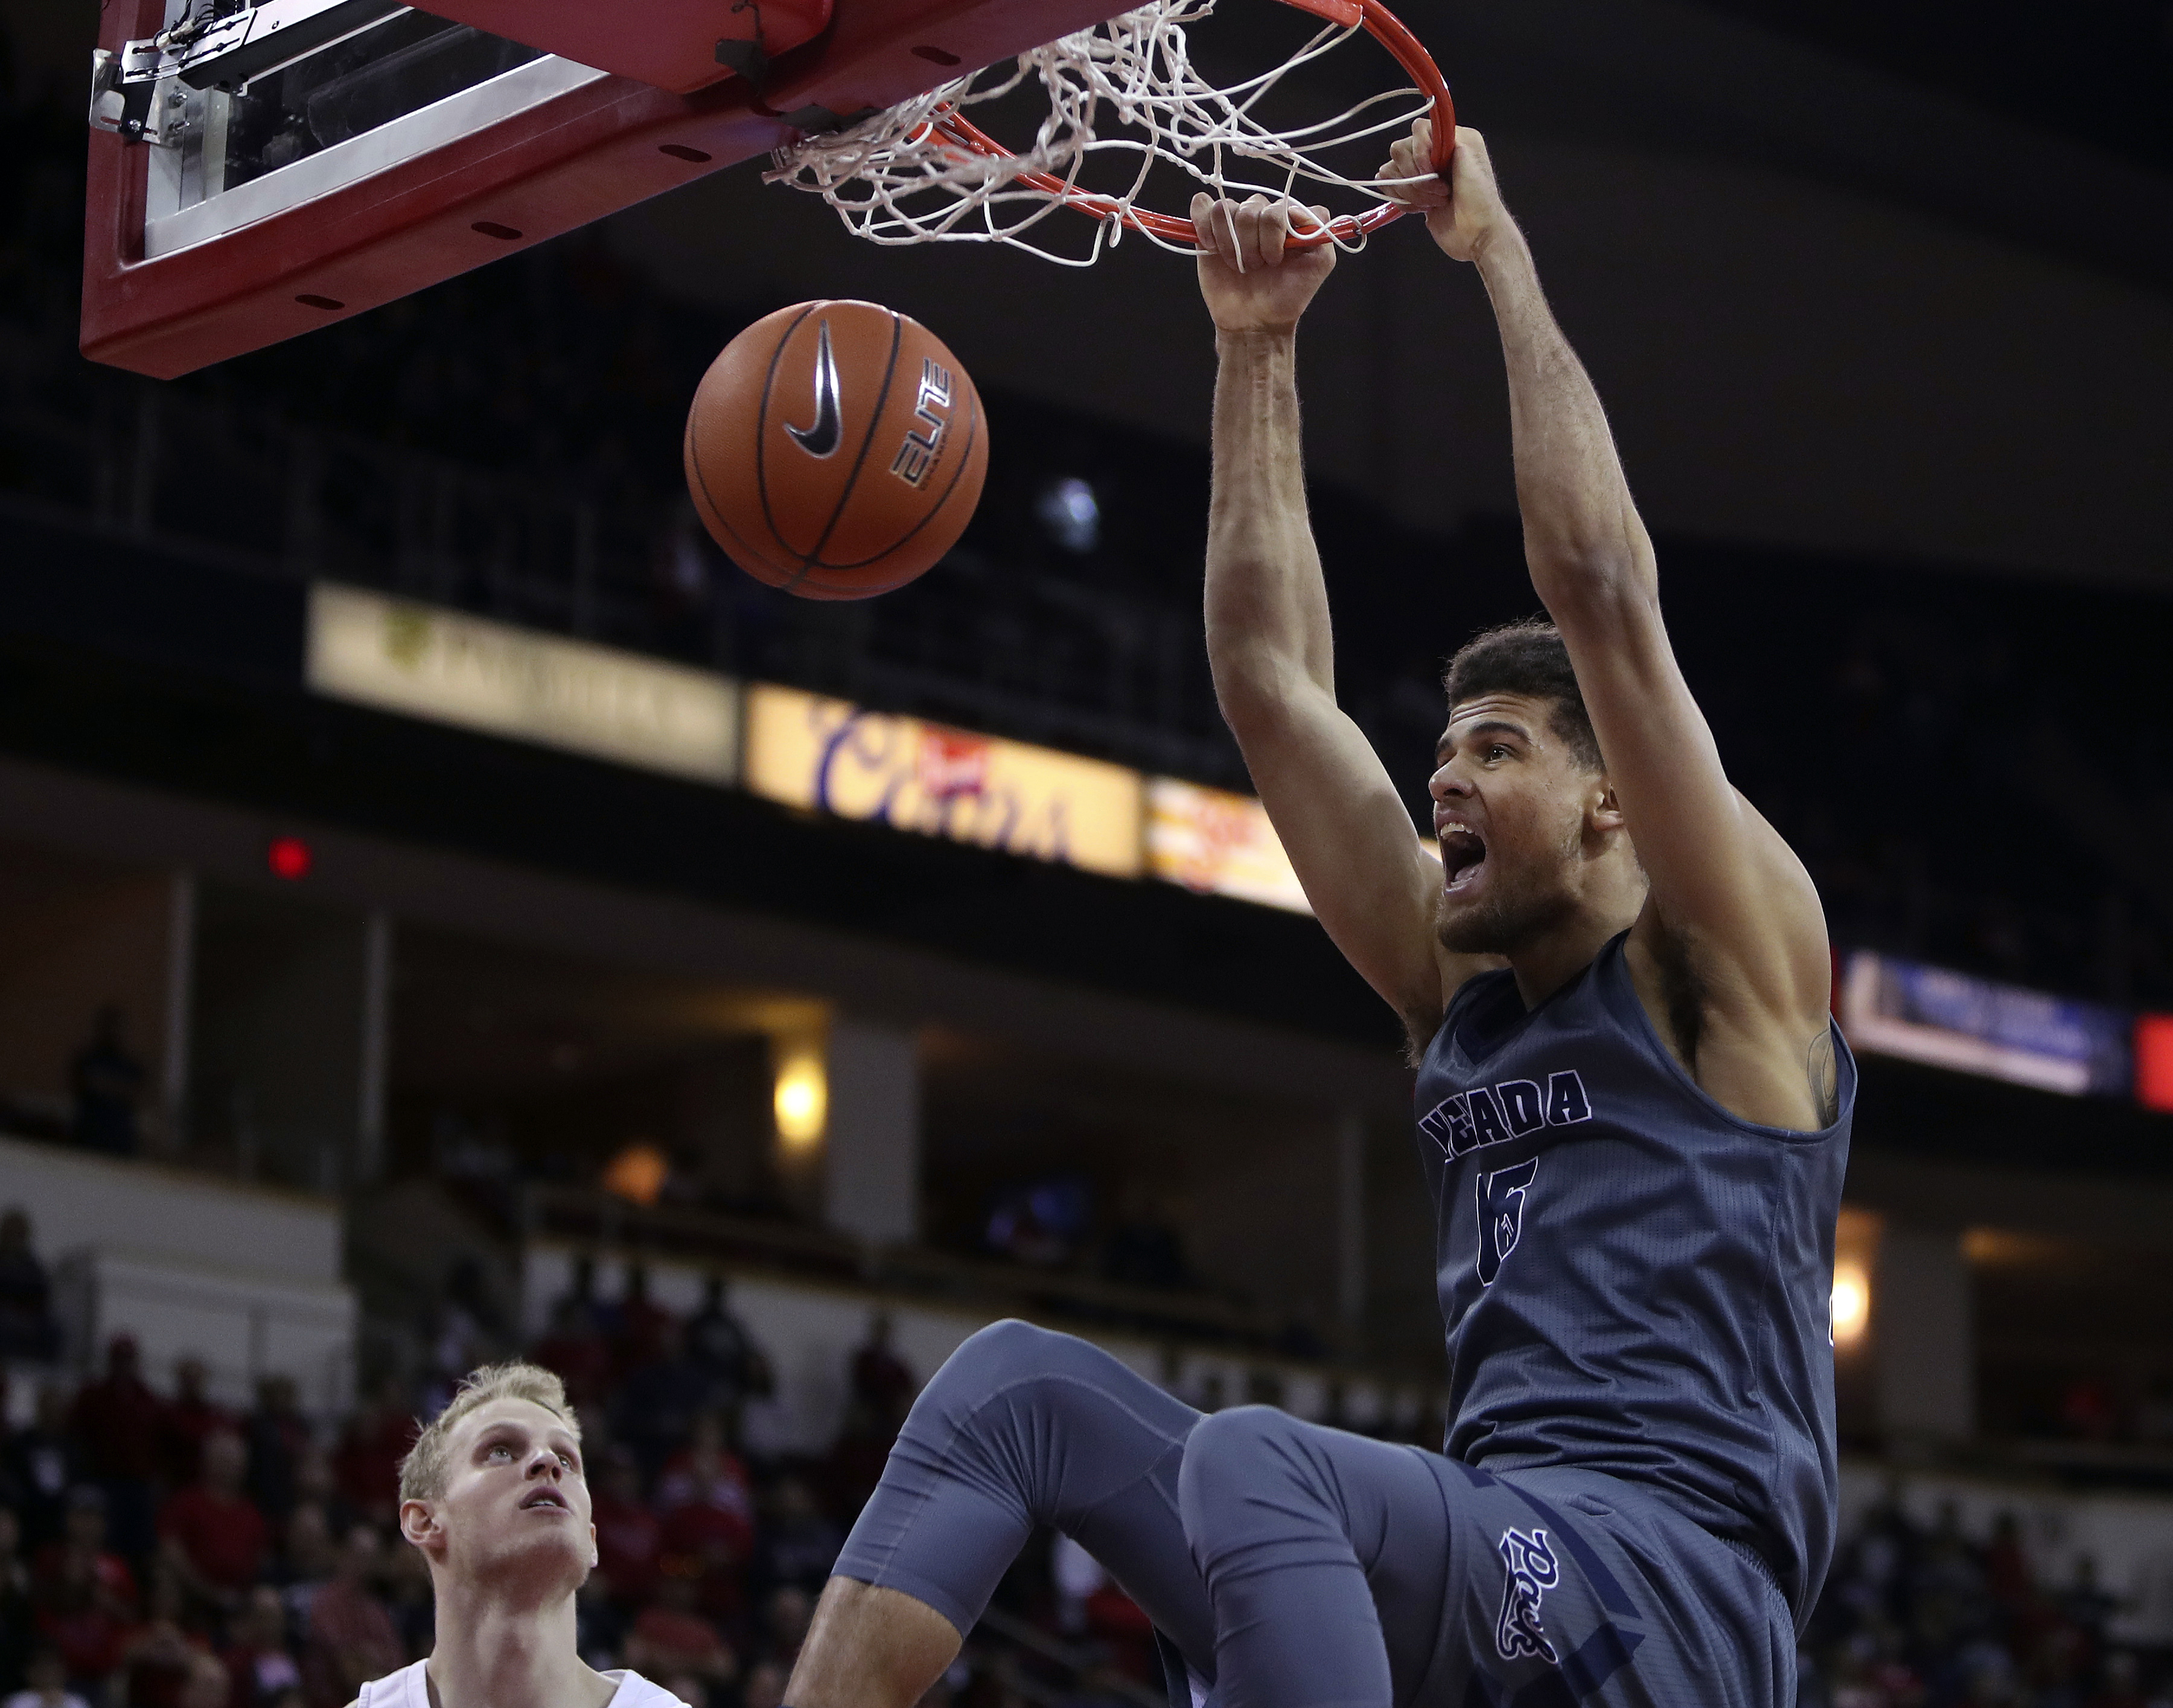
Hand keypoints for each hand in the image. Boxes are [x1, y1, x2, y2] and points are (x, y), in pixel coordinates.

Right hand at [1192, 193, 1336, 332]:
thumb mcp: (1319, 264)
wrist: (1255, 322)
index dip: (1275, 230)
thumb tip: (1295, 209)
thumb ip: (1319, 230)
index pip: (1280, 205)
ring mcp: (1234, 221)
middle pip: (1251, 207)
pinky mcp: (1209, 230)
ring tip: (1236, 264)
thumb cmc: (1288, 296)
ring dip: (1230, 241)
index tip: (1277, 258)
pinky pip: (1202, 205)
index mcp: (1287, 219)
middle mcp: (1261, 216)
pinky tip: (1212, 247)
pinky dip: (1204, 223)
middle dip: (1253, 242)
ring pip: (1224, 208)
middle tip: (1256, 267)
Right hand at [1380, 120, 1509, 263]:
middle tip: (1440, 191)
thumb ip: (1447, 136)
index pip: (1417, 130)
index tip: (1432, 170)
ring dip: (1412, 191)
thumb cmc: (1479, 197)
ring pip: (1390, 171)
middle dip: (1415, 175)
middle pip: (1399, 150)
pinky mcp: (1411, 194)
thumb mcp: (1470, 156)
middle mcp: (1433, 153)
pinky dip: (1403, 200)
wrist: (1476, 234)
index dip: (1419, 150)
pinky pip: (1389, 188)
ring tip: (1435, 202)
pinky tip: (1422, 209)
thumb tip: (1422, 130)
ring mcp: (1420, 175)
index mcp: (1449, 139)